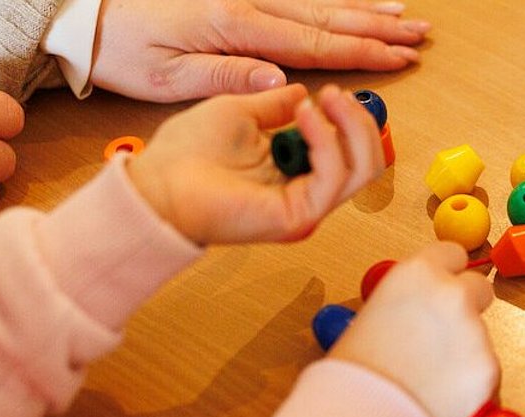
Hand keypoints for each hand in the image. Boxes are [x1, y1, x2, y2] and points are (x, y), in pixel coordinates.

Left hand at [92, 0, 428, 101]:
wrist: (90, 18)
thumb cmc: (126, 52)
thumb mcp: (170, 78)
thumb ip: (229, 77)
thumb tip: (283, 83)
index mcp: (236, 27)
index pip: (314, 43)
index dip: (362, 52)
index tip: (401, 56)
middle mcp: (249, 2)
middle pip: (328, 17)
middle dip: (378, 28)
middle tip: (420, 36)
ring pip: (318, 1)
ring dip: (364, 9)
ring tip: (403, 16)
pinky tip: (353, 3)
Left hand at [128, 84, 381, 243]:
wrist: (157, 183)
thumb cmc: (186, 153)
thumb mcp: (240, 113)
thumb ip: (275, 107)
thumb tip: (303, 94)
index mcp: (294, 173)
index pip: (351, 152)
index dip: (351, 119)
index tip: (332, 92)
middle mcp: (306, 193)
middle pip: (367, 163)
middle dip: (361, 121)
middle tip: (336, 94)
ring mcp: (304, 208)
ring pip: (361, 171)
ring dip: (350, 127)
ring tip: (324, 100)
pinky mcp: (296, 217)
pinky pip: (333, 177)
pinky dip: (327, 141)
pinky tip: (305, 116)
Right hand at [329, 243, 497, 416]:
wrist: (363, 410)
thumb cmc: (357, 364)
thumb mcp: (376, 309)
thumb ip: (411, 297)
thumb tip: (428, 302)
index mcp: (419, 272)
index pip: (453, 252)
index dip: (447, 274)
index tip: (443, 288)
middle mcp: (453, 294)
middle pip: (480, 287)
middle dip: (468, 305)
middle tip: (443, 334)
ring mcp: (476, 331)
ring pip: (480, 333)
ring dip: (463, 348)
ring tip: (427, 373)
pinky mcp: (489, 367)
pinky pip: (484, 367)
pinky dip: (468, 379)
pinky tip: (440, 391)